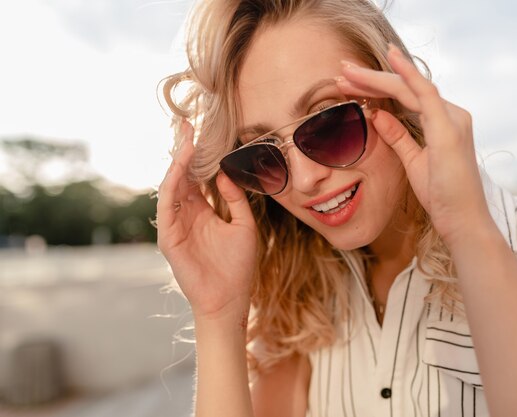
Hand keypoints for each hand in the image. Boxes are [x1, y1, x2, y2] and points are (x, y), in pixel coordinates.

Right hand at [156, 121, 257, 318]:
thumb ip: (235, 200)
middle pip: (180, 176)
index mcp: (203, 211)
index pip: (196, 178)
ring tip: (185, 140)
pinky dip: (172, 185)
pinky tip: (181, 167)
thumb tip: (226, 173)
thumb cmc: (238, 266)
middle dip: (182, 151)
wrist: (230, 299)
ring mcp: (175, 225)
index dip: (198, 156)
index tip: (203, 132)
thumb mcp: (244, 226)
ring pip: (171, 186)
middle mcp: (186, 215)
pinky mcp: (168, 237)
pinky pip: (166, 206)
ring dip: (177, 163)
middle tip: (186, 124)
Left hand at [336, 45, 494, 247]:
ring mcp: (452, 118)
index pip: (406, 96)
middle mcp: (451, 114)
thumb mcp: (412, 160)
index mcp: (443, 121)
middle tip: (341, 68)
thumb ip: (398, 136)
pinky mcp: (449, 128)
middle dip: (371, 78)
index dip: (376, 87)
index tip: (348, 82)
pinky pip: (425, 93)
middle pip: (405, 87)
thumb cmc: (442, 194)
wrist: (462, 220)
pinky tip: (391, 59)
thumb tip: (377, 114)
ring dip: (376, 77)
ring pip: (409, 87)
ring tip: (347, 69)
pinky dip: (407, 75)